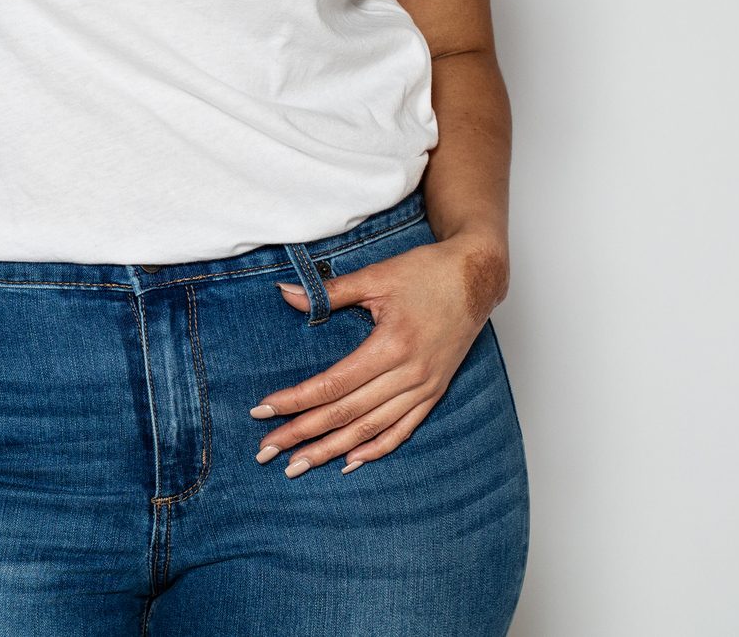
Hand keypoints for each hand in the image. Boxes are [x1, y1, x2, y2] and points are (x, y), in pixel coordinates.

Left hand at [250, 229, 507, 476]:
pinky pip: (403, 429)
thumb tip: (284, 293)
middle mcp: (409, 374)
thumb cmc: (427, 273)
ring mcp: (424, 387)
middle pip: (346, 413)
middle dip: (302, 434)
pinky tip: (350, 463)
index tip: (262, 410)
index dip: (295, 401)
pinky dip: (376, 449)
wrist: (477, 278)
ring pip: (371, 429)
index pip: (332, 384)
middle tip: (266, 450)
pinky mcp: (434, 392)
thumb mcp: (375, 277)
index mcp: (391, 346)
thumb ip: (329, 293)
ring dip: (332, 450)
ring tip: (298, 466)